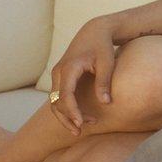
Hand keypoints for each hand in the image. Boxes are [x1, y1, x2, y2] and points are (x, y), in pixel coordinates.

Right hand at [49, 17, 116, 135]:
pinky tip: (79, 117)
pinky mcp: (60, 76)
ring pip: (54, 101)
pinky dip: (66, 108)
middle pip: (56, 101)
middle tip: (81, 130)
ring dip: (65, 115)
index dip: (72, 111)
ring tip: (80, 128)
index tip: (81, 124)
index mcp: (69, 68)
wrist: (94, 31)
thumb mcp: (107, 63)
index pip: (66, 95)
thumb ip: (104, 83)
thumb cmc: (102, 46)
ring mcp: (57, 74)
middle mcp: (58, 71)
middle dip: (67, 117)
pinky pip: (58, 96)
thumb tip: (106, 103)